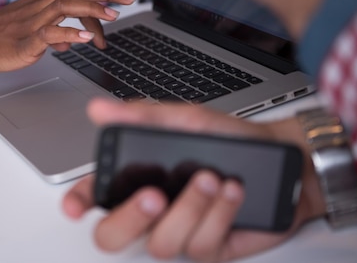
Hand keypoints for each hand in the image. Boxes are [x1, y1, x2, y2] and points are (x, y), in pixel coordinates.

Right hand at [0, 0, 135, 71]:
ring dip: (92, 10)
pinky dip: (70, 35)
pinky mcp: (24, 41)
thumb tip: (70, 41)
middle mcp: (39, 6)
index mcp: (41, 2)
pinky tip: (84, 41)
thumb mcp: (27, 31)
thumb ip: (51, 32)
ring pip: (66, 7)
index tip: (119, 1)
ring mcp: (31, 22)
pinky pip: (50, 34)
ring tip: (113, 16)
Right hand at [62, 98, 325, 261]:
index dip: (79, 203)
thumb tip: (99, 109)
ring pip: (161, 243)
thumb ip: (141, 116)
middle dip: (129, 219)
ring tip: (210, 178)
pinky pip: (200, 245)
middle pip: (113, 236)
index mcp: (138, 177)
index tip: (75, 206)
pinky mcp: (208, 247)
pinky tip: (232, 190)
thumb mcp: (184, 119)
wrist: (281, 159)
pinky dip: (218, 213)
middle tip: (152, 195)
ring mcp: (178, 230)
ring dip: (189, 209)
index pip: (95, 195)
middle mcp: (153, 208)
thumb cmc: (229, 137)